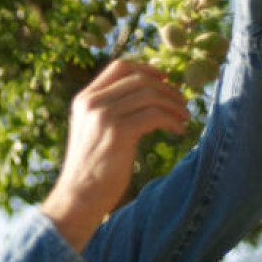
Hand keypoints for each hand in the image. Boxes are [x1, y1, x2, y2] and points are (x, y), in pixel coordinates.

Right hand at [40, 61, 189, 250]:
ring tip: (183, 118)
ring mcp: (103, 116)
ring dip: (173, 104)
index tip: (165, 81)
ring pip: (150, 93)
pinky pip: (154, 114)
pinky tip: (178, 131)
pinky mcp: (118, 132)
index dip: (147, 69)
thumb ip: (110, 110)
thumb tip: (147, 96)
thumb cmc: (92, 167)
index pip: (119, 66)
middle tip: (182, 103)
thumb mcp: (93, 130)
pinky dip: (171, 120)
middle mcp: (92, 102)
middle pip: (139, 77)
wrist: (78, 195)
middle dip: (167, 88)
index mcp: (84, 99)